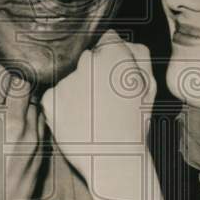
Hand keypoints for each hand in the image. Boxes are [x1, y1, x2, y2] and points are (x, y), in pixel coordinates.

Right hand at [0, 65, 41, 199]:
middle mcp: (12, 121)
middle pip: (21, 81)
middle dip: (12, 85)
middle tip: (3, 97)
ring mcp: (31, 133)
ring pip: (33, 99)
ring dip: (23, 103)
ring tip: (10, 118)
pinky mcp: (42, 145)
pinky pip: (40, 118)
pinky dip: (31, 119)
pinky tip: (19, 133)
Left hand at [41, 30, 155, 182]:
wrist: (114, 161)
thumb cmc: (136, 122)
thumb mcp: (149, 84)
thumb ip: (137, 53)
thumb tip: (120, 38)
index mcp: (114, 54)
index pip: (106, 37)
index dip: (111, 54)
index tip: (113, 72)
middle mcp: (86, 62)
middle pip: (86, 55)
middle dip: (93, 69)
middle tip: (104, 96)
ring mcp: (66, 80)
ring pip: (69, 74)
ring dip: (77, 86)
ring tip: (92, 111)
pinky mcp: (50, 100)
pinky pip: (55, 93)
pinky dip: (63, 103)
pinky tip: (78, 118)